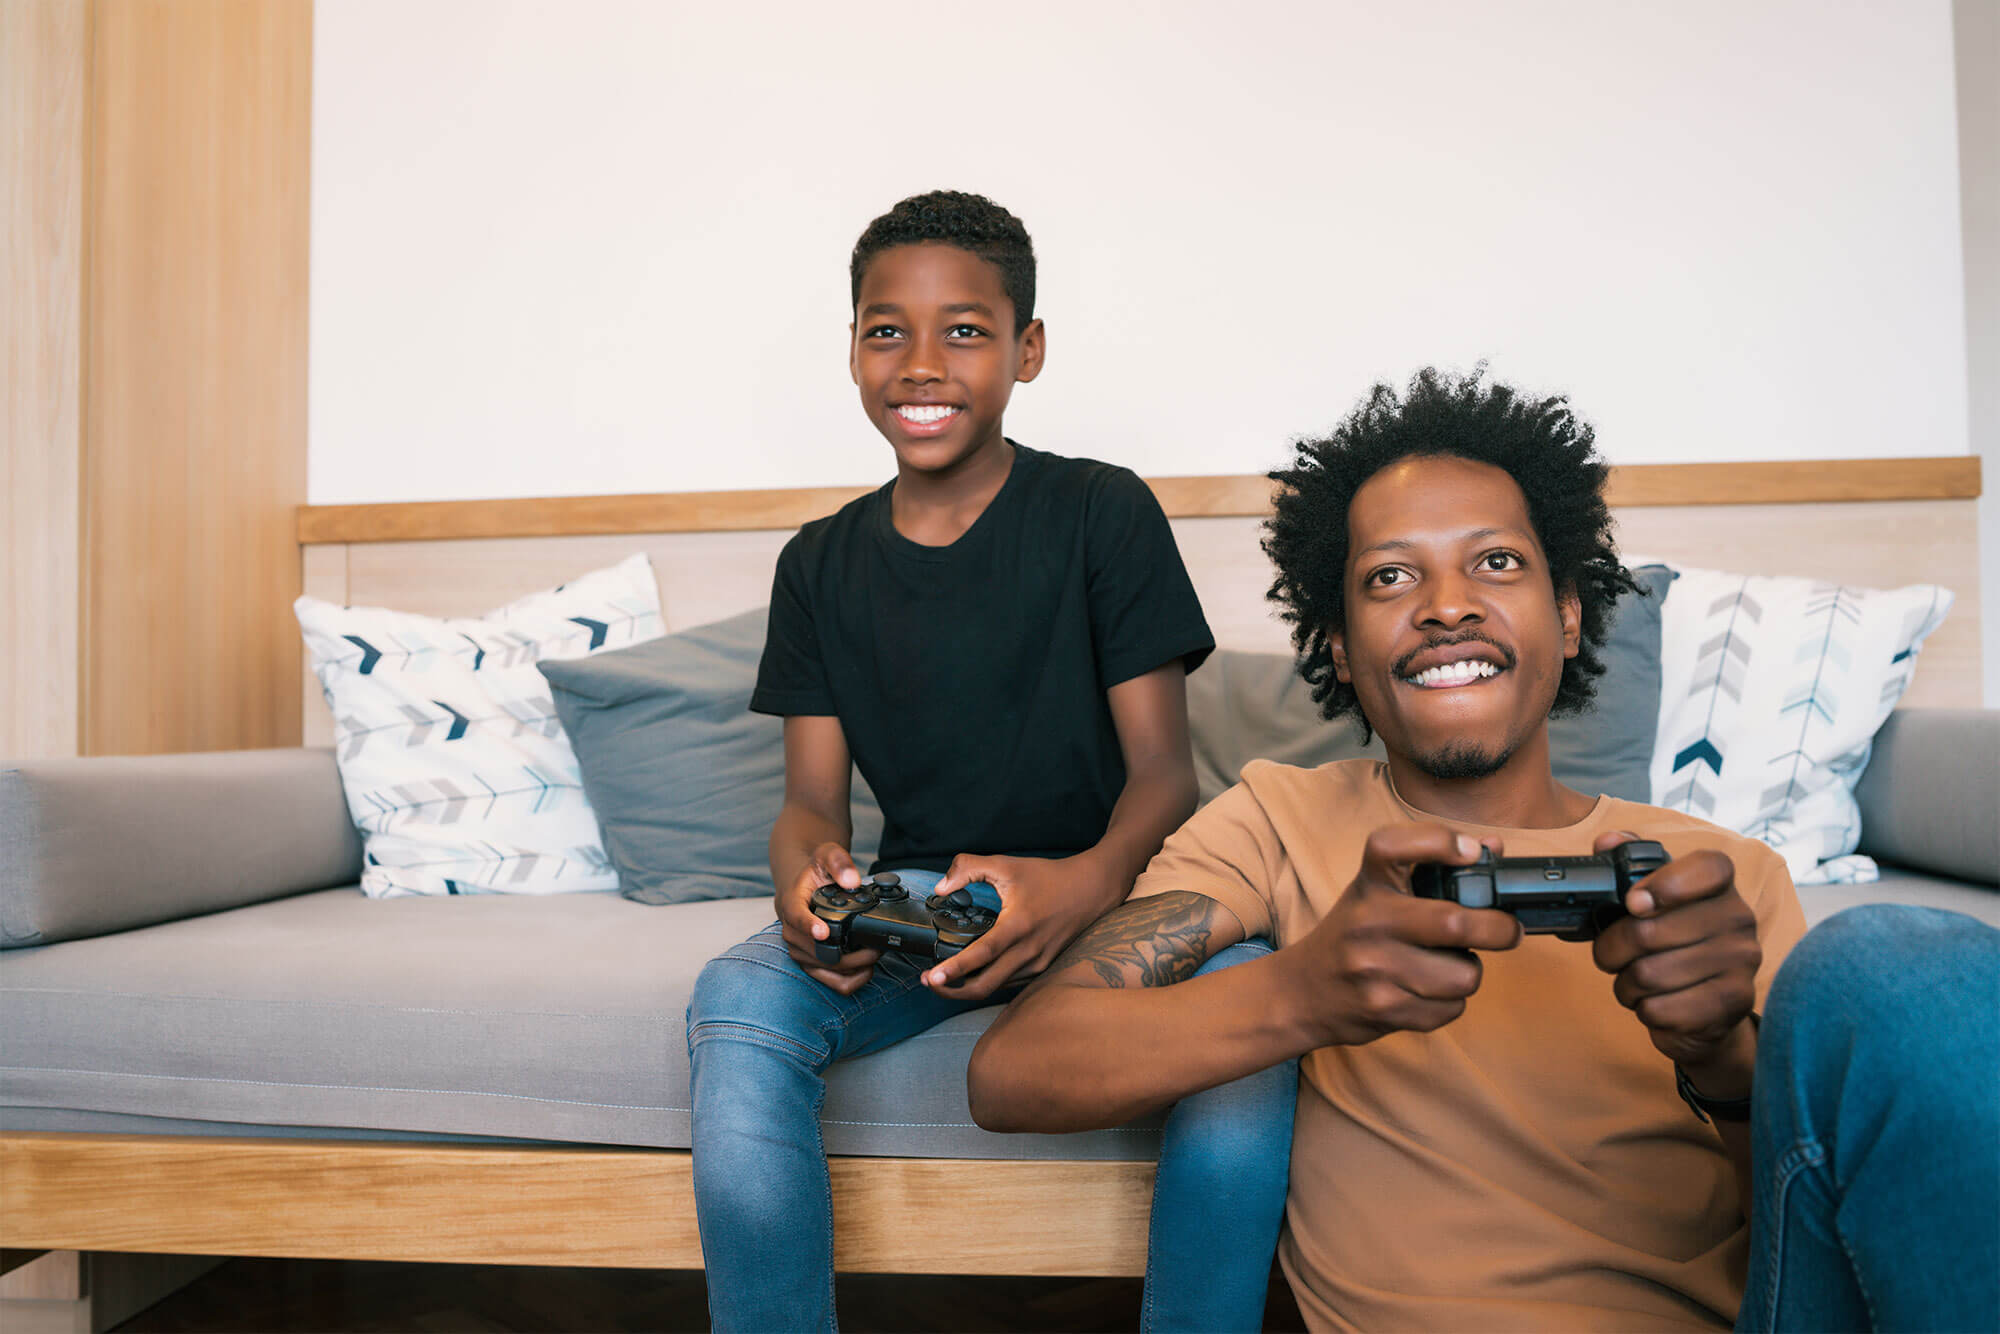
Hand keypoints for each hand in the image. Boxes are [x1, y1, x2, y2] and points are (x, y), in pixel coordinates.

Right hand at [775, 842, 879, 994]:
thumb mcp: (826, 855)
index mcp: (792, 904)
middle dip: (850, 953)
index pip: (796, 917)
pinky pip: (831, 983)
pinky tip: (866, 969)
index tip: (823, 931)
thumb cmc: (814, 873)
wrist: (802, 889)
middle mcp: (792, 932)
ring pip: (826, 970)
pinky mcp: (811, 965)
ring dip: (853, 967)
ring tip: (873, 955)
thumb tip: (852, 880)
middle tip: (875, 945)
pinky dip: (851, 980)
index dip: (809, 926)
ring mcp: (800, 951)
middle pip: (817, 951)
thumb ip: (839, 862)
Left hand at [922, 854, 1117, 1000]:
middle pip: (985, 985)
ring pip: (996, 988)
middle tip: (929, 983)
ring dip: (968, 988)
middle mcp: (1029, 951)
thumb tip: (941, 887)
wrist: (1092, 889)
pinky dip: (988, 982)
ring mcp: (1038, 963)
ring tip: (944, 980)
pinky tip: (973, 975)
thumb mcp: (1007, 864)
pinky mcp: (1043, 968)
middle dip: (952, 990)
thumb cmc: (1049, 877)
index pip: (982, 954)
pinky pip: (1009, 983)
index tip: (932, 977)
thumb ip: (969, 868)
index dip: (955, 969)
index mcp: (1018, 925)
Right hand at [1287, 824, 1521, 1047]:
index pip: (1393, 846)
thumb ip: (1432, 867)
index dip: (1439, 841)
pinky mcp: (1384, 1009)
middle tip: (1508, 930)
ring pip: (1464, 975)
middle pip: (1455, 922)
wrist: (1301, 992)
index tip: (1471, 852)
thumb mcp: (1378, 892)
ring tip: (1448, 966)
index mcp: (1368, 884)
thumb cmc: (1352, 934)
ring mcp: (1374, 968)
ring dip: (1469, 972)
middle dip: (1500, 930)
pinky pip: (1451, 1008)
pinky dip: (1450, 1002)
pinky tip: (1426, 992)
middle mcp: (1367, 921)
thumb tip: (1493, 848)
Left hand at [1591, 831, 1760, 1090]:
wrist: (1706, 1010)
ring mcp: (1742, 962)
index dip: (1665, 883)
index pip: (1708, 867)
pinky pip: (1662, 1008)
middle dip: (1612, 949)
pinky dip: (1644, 1009)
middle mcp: (1739, 919)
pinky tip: (1656, 1004)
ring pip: (1649, 974)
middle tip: (1611, 955)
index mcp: (1720, 886)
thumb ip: (1627, 865)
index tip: (1632, 903)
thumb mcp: (1650, 901)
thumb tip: (1606, 842)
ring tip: (1634, 982)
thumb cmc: (1670, 947)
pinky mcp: (1734, 1003)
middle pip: (1651, 931)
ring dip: (1625, 984)